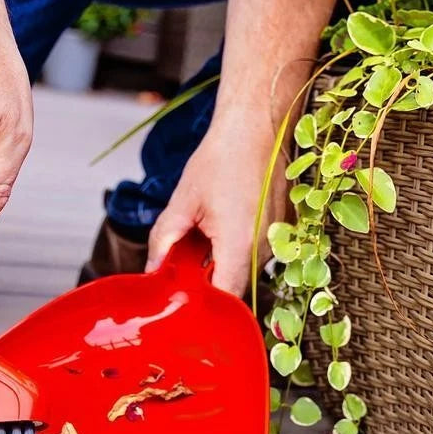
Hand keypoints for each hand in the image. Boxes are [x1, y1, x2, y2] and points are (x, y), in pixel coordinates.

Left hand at [146, 111, 288, 296]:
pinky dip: (233, 249)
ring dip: (219, 264)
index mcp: (240, 245)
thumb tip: (152, 270)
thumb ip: (164, 240)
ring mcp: (277, 240)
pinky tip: (219, 227)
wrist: (257, 125)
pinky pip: (254, 253)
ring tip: (201, 237)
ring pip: (243, 270)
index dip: (203, 307)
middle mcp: (265, 248)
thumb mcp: (182, 201)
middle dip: (206, 285)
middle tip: (180, 269)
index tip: (182, 304)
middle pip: (233, 287)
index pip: (225, 299)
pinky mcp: (281, 231)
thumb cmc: (222, 158)